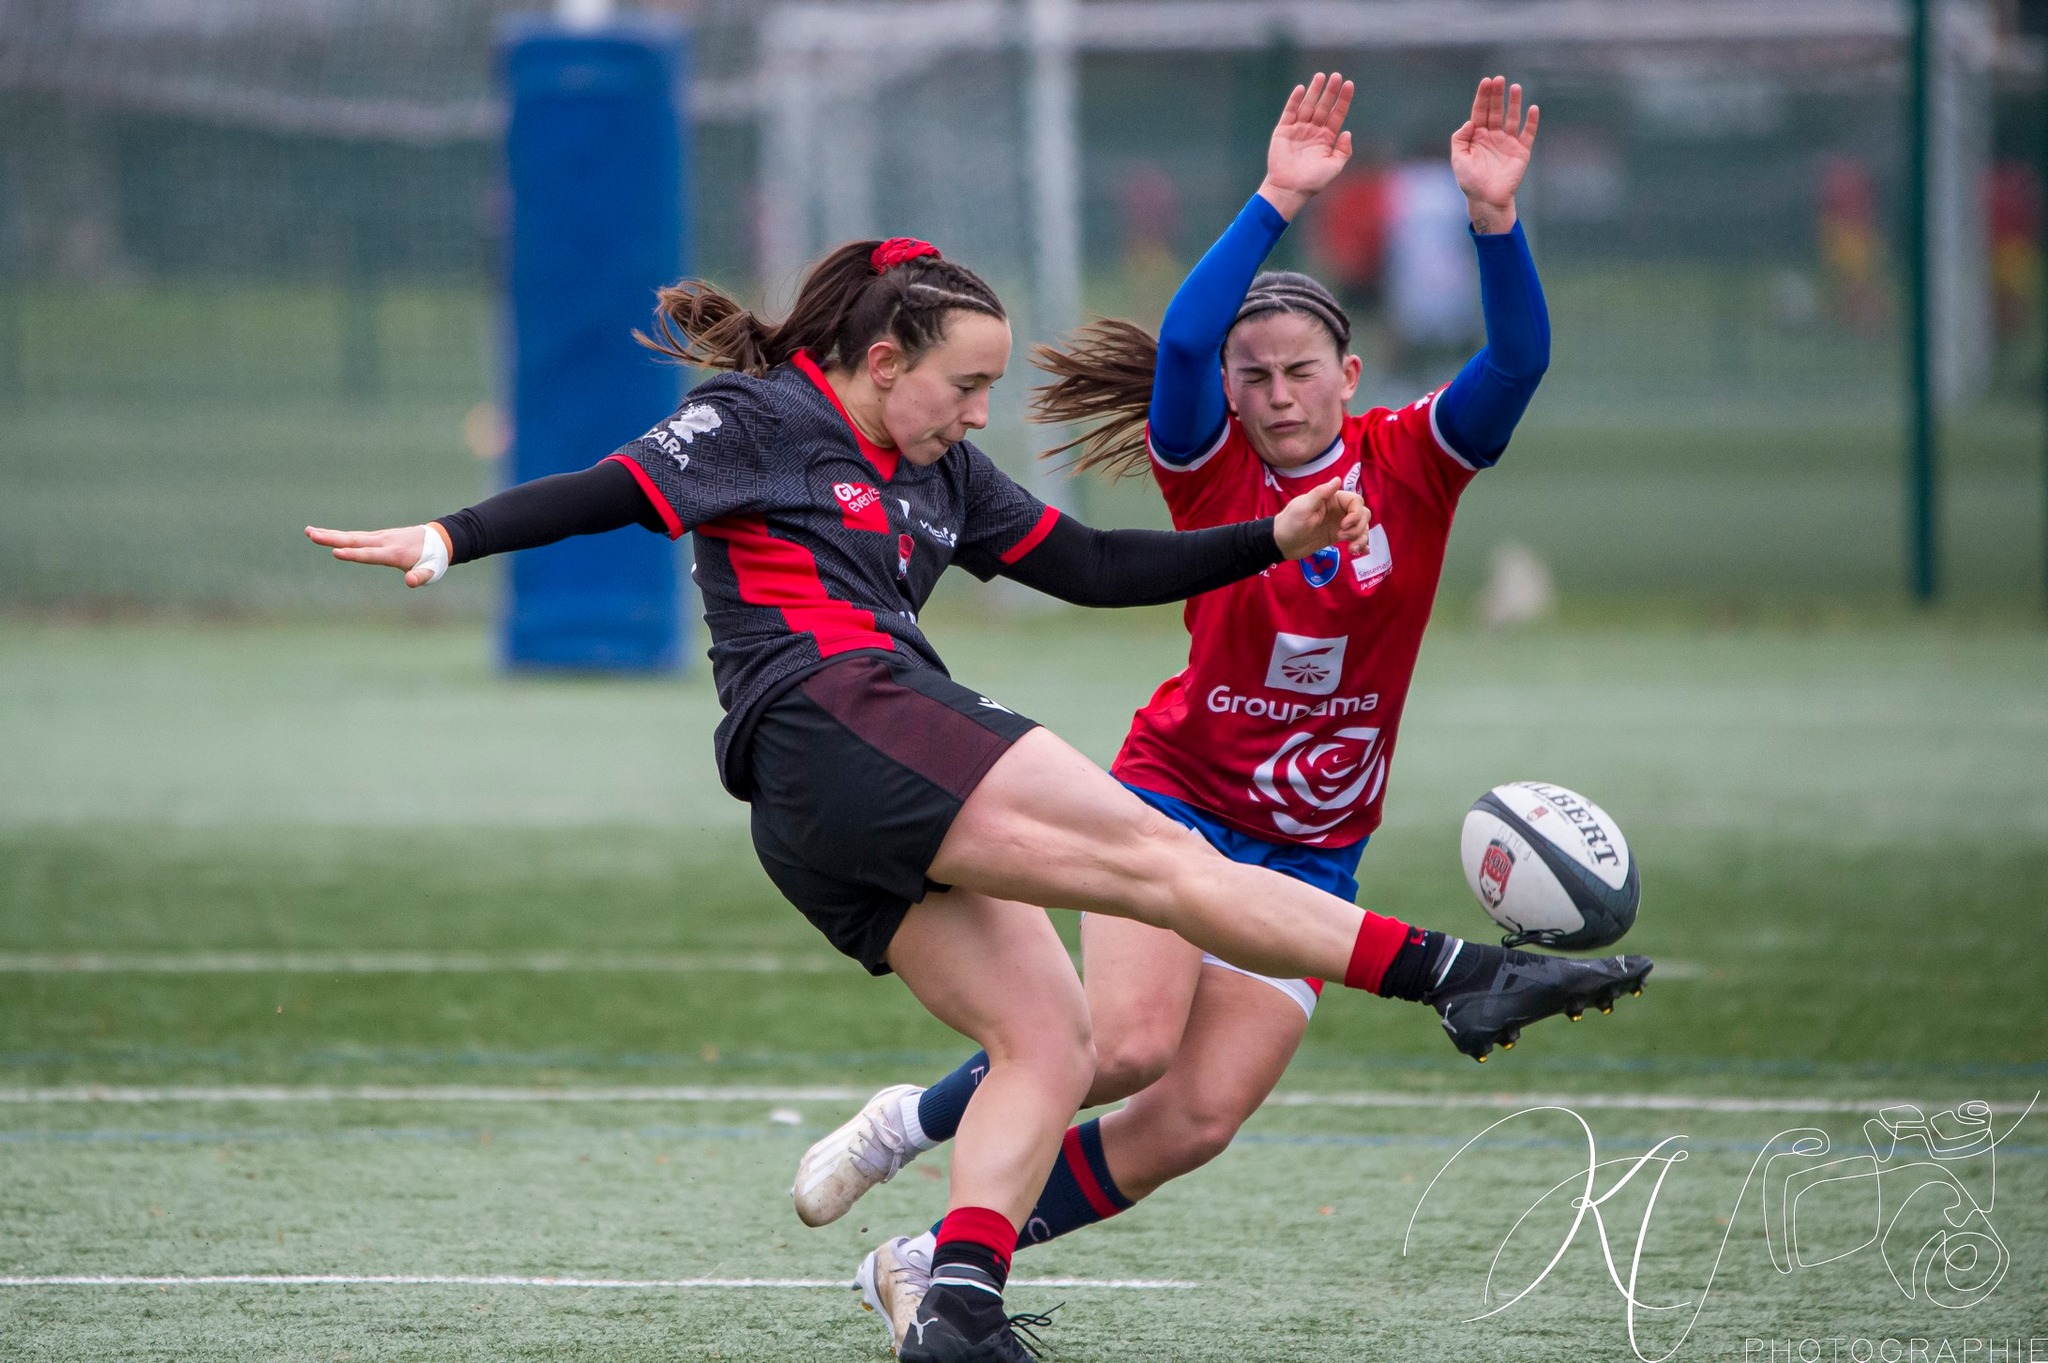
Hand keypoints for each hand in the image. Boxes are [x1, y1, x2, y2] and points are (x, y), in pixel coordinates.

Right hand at [305, 523, 448, 587]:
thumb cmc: (433, 559)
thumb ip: (421, 577)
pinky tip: (325, 534)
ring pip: (352, 536)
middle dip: (332, 538)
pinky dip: (340, 535)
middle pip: (355, 540)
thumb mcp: (431, 571)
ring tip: (309, 532)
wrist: (438, 539)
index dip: (354, 554)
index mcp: (395, 553)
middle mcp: (384, 542)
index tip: (336, 552)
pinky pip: (355, 536)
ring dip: (330, 534)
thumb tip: (410, 582)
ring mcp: (379, 537)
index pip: (371, 554)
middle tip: (311, 535)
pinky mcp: (377, 537)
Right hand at [1257, 72, 1354, 221]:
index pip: (1337, 114)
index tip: (1349, 85)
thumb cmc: (1312, 182)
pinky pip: (1290, 112)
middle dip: (1330, 91)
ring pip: (1308, 106)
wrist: (1289, 189)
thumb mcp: (1334, 167)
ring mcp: (1298, 130)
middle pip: (1324, 106)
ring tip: (1321, 76)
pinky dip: (1295, 101)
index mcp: (1326, 139)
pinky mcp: (1283, 131)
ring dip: (1314, 91)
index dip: (1343, 100)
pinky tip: (1302, 89)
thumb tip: (1347, 132)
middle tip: (1336, 76)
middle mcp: (1313, 131)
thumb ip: (1343, 151)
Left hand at [1273, 479, 1371, 560]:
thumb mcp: (1303, 508)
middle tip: (1342, 536)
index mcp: (1331, 499)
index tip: (1344, 525)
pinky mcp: (1338, 536)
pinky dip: (1362, 544)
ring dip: (1361, 537)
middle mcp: (1338, 510)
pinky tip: (1360, 552)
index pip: (1356, 501)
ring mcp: (1340, 523)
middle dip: (1358, 526)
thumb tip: (1338, 479)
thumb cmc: (1290, 523)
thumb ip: (1320, 494)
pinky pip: (1356, 538)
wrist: (1282, 543)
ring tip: (1351, 549)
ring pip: (1362, 527)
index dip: (1355, 513)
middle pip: (1363, 513)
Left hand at [1450, 76, 1537, 233]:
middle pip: (1496, 110)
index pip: (1480, 111)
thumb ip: (1460, 139)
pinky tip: (1532, 108)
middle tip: (1499, 80)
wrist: (1487, 199)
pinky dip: (1531, 121)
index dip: (1483, 96)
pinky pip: (1528, 133)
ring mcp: (1508, 142)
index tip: (1486, 82)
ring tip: (1515, 88)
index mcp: (1477, 136)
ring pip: (1512, 118)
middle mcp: (1493, 135)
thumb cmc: (1470, 180)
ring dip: (1514, 103)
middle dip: (1497, 95)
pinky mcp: (1521, 151)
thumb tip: (1470, 122)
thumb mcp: (1458, 159)